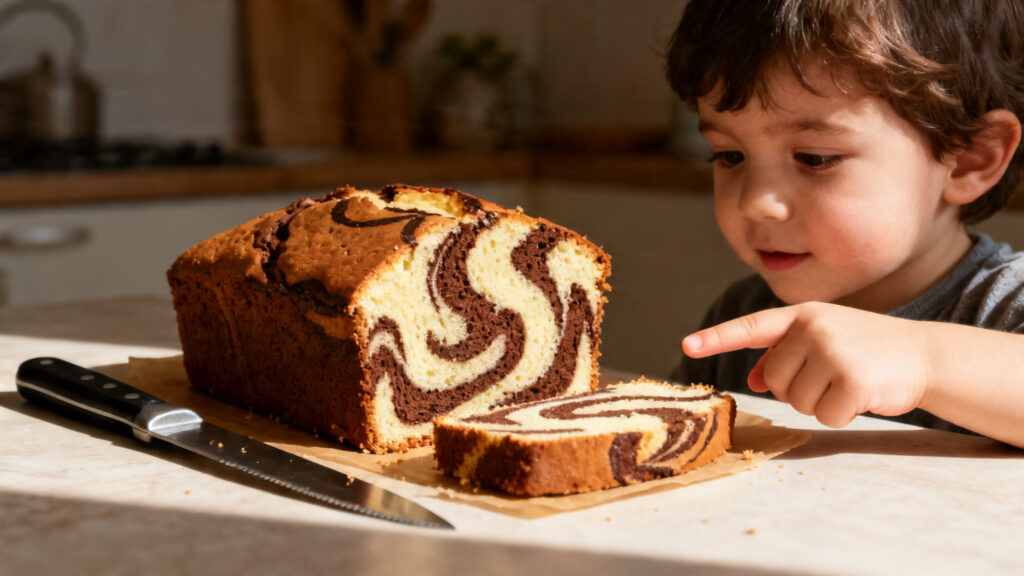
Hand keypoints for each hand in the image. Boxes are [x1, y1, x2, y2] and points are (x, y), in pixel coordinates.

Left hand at [682, 302, 930, 426]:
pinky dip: (842, 415)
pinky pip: (825, 416)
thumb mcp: (824, 341)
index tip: (687, 346)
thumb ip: (786, 355)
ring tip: (849, 382)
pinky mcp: (852, 379)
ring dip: (821, 403)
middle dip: (799, 389)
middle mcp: (813, 328)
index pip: (752, 327)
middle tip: (832, 376)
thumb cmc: (867, 350)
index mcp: (803, 316)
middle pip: (775, 381)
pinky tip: (862, 396)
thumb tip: (751, 378)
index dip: (717, 338)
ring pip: (797, 402)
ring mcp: (833, 351)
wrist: (924, 354)